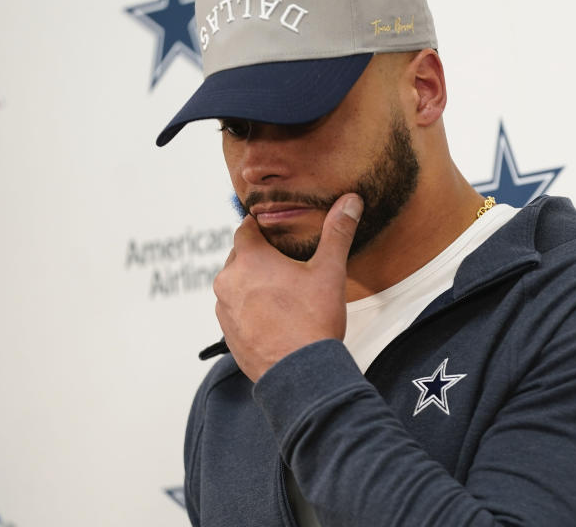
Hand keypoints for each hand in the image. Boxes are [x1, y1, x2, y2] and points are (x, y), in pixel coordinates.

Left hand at [213, 193, 362, 381]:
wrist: (300, 373)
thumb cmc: (313, 321)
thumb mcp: (330, 271)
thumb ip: (337, 232)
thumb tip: (350, 201)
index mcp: (249, 260)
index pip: (245, 229)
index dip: (261, 227)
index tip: (276, 229)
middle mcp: (228, 282)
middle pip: (240, 257)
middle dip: (259, 257)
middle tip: (286, 262)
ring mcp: (225, 311)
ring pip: (236, 285)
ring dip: (253, 284)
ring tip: (283, 292)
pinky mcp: (228, 335)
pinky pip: (236, 311)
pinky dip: (250, 309)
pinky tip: (276, 317)